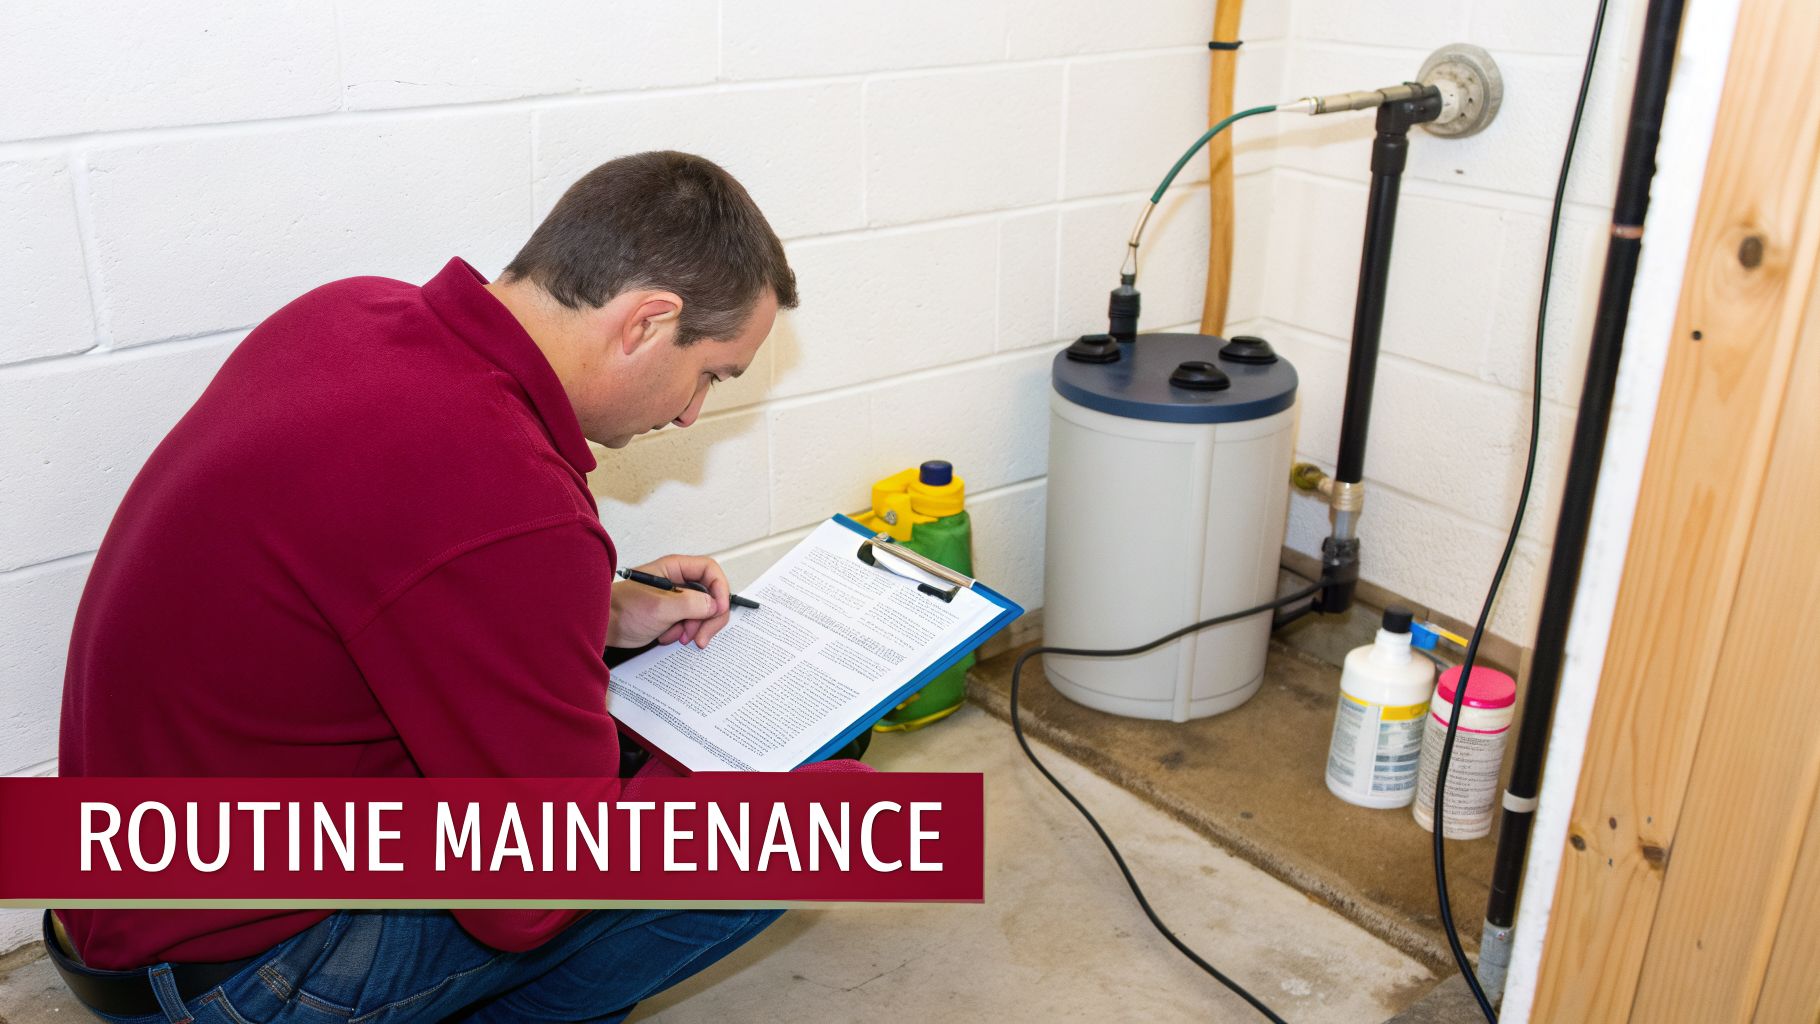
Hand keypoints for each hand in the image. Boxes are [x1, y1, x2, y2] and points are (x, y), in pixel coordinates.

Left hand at [606, 554, 732, 649]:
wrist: (603, 627)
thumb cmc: (621, 609)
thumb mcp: (660, 607)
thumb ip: (691, 604)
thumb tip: (714, 605)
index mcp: (675, 568)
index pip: (710, 571)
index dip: (719, 589)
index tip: (719, 610)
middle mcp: (678, 581)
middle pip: (711, 595)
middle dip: (709, 618)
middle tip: (701, 637)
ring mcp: (676, 599)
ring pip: (703, 612)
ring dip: (695, 629)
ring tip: (678, 637)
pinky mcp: (672, 615)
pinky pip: (691, 624)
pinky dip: (683, 633)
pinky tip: (668, 637)